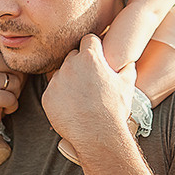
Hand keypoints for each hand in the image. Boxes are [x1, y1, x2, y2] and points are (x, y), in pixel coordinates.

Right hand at [0, 35, 23, 139]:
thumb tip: (10, 52)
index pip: (3, 44)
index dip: (11, 59)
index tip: (9, 72)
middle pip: (13, 64)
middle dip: (16, 79)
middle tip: (12, 91)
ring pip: (15, 82)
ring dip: (15, 94)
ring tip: (6, 102)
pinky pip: (11, 98)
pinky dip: (11, 106)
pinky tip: (4, 110)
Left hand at [42, 34, 134, 148]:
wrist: (98, 135)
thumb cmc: (114, 109)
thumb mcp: (127, 85)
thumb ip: (126, 67)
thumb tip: (127, 61)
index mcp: (90, 57)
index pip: (88, 40)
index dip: (93, 48)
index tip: (96, 58)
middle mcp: (70, 65)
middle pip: (73, 56)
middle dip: (80, 65)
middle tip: (89, 82)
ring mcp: (57, 81)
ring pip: (62, 74)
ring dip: (69, 81)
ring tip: (81, 98)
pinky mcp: (47, 96)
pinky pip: (53, 91)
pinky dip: (60, 97)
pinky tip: (72, 107)